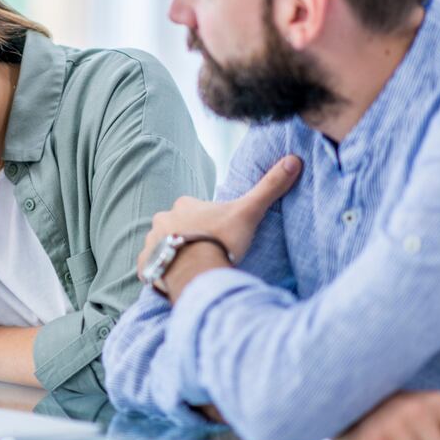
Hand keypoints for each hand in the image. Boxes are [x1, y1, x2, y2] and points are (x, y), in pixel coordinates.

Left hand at [136, 155, 301, 276]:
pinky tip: (174, 280)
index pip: (194, 209)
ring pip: (162, 245)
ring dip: (173, 254)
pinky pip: (150, 267)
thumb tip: (295, 159)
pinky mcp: (144, 265)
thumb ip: (269, 187)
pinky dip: (160, 273)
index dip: (207, 221)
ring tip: (193, 268)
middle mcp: (162, 219)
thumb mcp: (248, 212)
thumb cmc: (221, 240)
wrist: (197, 272)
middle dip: (187, 237)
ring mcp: (151, 242)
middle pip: (176, 227)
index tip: (218, 234)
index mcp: (184, 205)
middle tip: (205, 253)